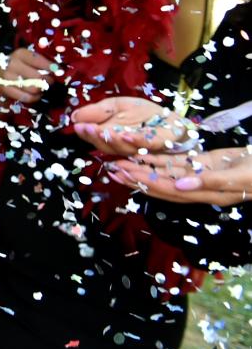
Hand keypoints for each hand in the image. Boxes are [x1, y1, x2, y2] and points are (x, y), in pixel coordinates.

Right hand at [0, 47, 52, 106]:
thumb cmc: (18, 67)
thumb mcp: (27, 60)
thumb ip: (41, 63)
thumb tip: (58, 70)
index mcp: (20, 53)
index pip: (40, 61)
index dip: (51, 68)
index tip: (58, 71)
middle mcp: (12, 63)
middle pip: (40, 77)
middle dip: (48, 81)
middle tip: (48, 82)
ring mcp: (6, 77)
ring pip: (34, 88)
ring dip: (41, 90)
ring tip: (40, 88)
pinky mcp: (5, 89)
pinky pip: (27, 97)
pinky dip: (34, 98)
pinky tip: (34, 94)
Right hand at [71, 96, 193, 156]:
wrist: (177, 121)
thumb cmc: (146, 115)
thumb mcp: (118, 107)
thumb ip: (98, 112)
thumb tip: (74, 117)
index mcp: (115, 139)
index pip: (98, 139)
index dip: (88, 135)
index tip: (79, 126)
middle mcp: (127, 147)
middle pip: (110, 147)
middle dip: (97, 138)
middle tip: (86, 128)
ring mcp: (145, 148)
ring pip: (125, 148)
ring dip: (112, 140)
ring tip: (100, 130)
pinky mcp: (162, 142)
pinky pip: (148, 144)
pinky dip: (136, 141)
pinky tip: (125, 135)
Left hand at [107, 147, 251, 204]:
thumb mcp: (239, 177)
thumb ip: (210, 181)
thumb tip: (180, 186)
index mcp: (207, 193)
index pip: (168, 190)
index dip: (144, 182)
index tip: (122, 174)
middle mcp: (199, 188)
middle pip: (161, 184)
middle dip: (135, 177)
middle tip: (109, 168)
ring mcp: (200, 177)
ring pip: (165, 174)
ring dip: (142, 168)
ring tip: (118, 162)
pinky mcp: (204, 165)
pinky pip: (176, 164)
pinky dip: (158, 160)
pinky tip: (142, 154)